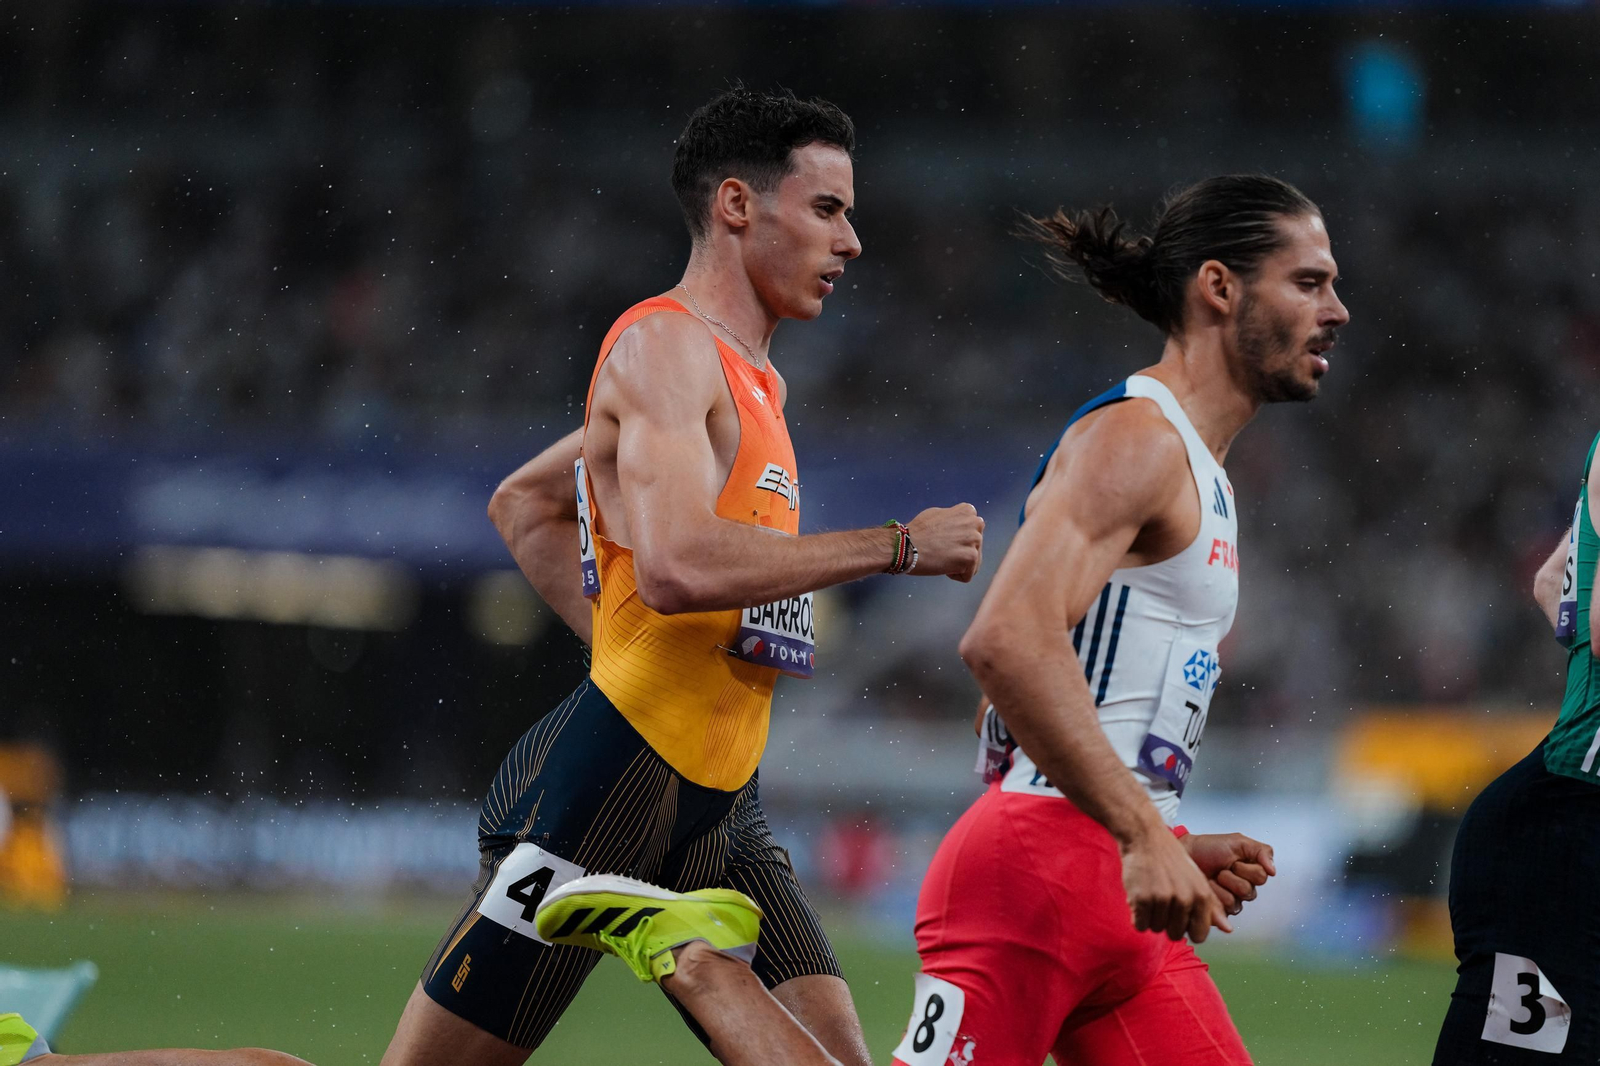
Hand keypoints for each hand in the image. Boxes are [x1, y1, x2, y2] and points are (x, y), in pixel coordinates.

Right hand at [907, 504, 983, 581]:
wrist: (906, 546)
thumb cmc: (917, 532)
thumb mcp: (938, 514)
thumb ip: (954, 518)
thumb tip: (959, 525)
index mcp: (968, 511)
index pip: (972, 533)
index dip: (956, 541)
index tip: (942, 541)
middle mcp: (975, 523)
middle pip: (975, 548)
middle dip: (960, 553)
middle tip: (941, 550)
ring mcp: (975, 540)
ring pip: (973, 563)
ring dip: (957, 565)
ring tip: (941, 558)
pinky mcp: (971, 557)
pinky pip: (967, 576)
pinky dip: (954, 575)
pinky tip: (942, 566)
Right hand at [1121, 826, 1230, 942]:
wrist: (1146, 838)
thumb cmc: (1171, 859)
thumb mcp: (1197, 880)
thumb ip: (1211, 907)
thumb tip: (1228, 929)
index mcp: (1201, 896)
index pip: (1199, 935)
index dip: (1188, 929)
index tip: (1181, 917)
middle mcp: (1184, 899)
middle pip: (1175, 934)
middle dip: (1167, 923)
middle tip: (1163, 902)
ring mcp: (1162, 899)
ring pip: (1156, 929)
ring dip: (1151, 918)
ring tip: (1151, 895)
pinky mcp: (1141, 899)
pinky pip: (1140, 925)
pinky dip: (1138, 917)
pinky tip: (1140, 899)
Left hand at [1181, 832, 1275, 917]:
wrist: (1185, 853)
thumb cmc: (1209, 847)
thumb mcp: (1238, 842)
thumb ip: (1261, 851)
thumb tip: (1273, 871)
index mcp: (1251, 872)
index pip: (1261, 877)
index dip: (1245, 868)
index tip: (1232, 859)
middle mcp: (1244, 889)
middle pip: (1248, 892)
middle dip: (1230, 877)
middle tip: (1220, 869)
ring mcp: (1232, 901)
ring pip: (1235, 902)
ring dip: (1220, 886)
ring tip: (1211, 877)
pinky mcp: (1218, 912)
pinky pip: (1222, 911)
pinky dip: (1212, 896)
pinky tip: (1206, 887)